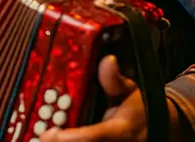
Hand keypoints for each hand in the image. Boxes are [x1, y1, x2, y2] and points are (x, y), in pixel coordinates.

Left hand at [39, 55, 188, 141]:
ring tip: (40, 137)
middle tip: (39, 135)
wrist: (154, 128)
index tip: (50, 133)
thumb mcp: (131, 91)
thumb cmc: (139, 108)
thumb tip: (107, 60)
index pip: (92, 137)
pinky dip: (62, 141)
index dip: (69, 138)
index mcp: (119, 130)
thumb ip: (114, 80)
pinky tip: (50, 138)